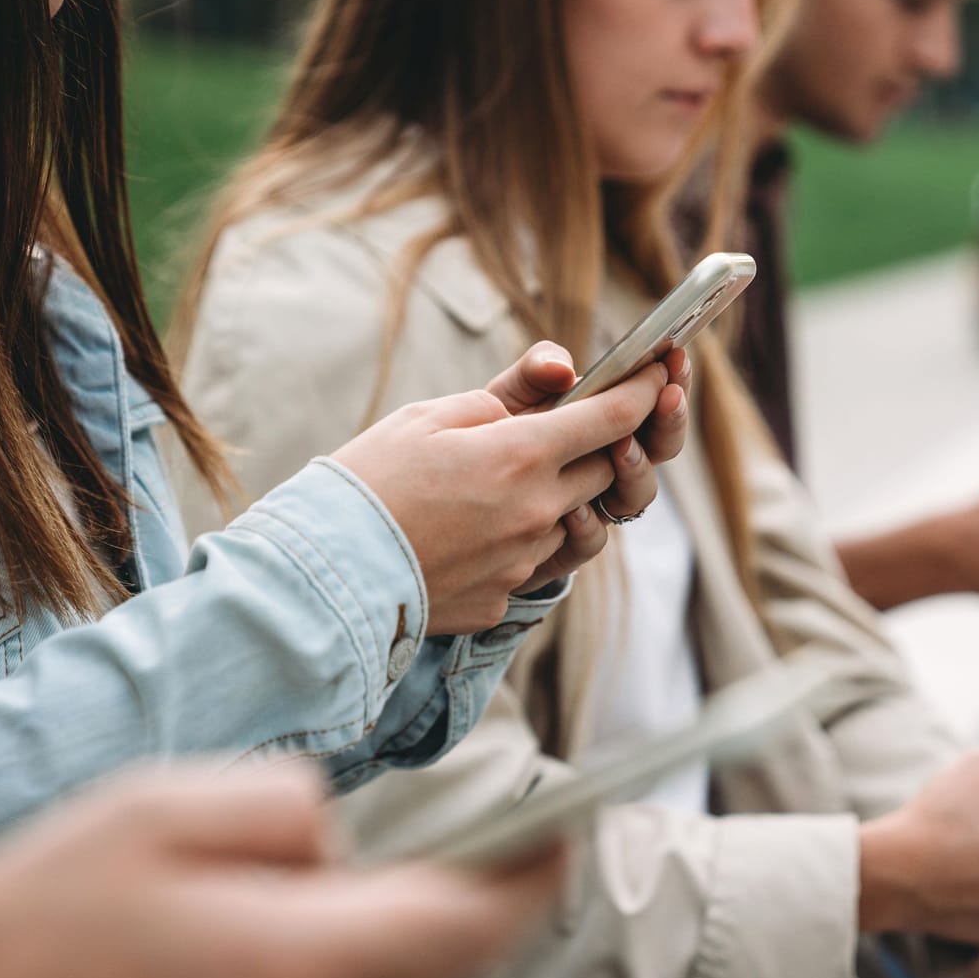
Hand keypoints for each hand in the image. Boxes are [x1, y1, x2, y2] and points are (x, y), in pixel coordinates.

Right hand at [0, 765, 563, 977]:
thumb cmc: (30, 926)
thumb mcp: (157, 810)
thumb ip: (284, 807)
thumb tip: (342, 837)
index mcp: (293, 965)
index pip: (466, 923)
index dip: (530, 876)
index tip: (560, 828)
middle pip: (440, 976)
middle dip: (475, 908)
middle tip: (484, 843)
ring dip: (409, 952)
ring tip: (386, 886)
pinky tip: (299, 948)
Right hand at [333, 346, 675, 634]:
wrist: (322, 573)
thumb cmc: (367, 481)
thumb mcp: (427, 416)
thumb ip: (505, 395)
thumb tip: (561, 380)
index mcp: (519, 456)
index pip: (610, 418)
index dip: (640, 393)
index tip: (656, 377)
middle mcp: (535, 513)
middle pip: (604, 472)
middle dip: (601, 446)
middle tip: (575, 429)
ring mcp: (522, 562)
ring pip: (573, 522)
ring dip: (559, 499)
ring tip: (508, 485)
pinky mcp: (501, 600)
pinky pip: (532, 564)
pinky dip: (518, 542)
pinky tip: (473, 532)